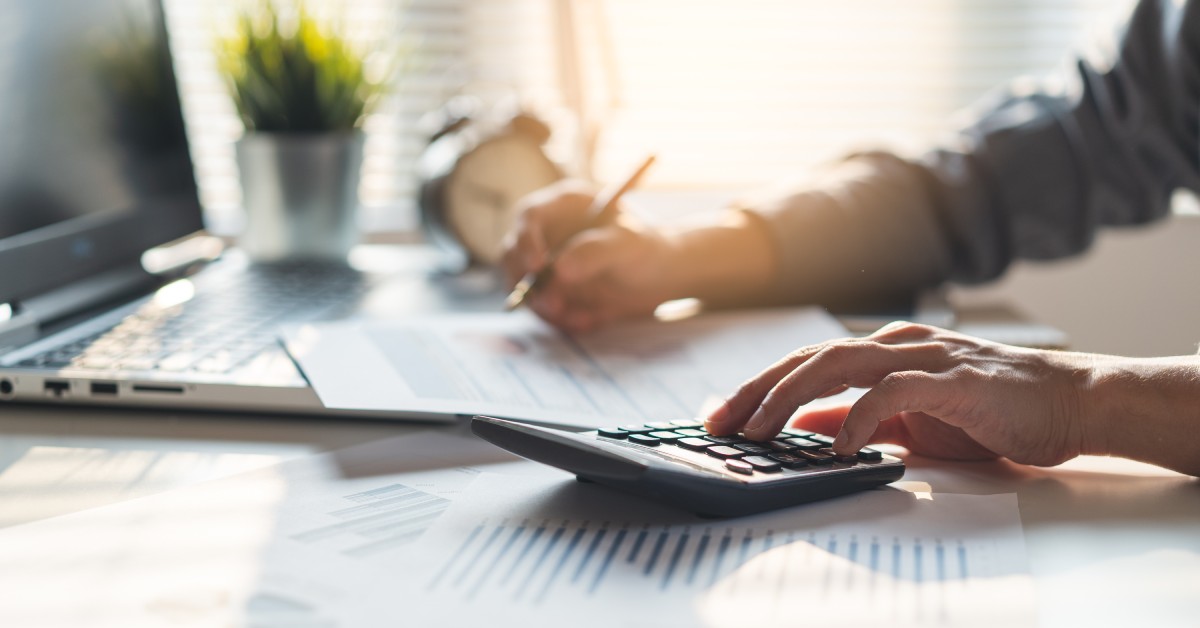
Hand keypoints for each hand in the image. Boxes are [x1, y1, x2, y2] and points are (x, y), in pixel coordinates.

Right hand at [501, 181, 680, 332]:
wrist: (659, 278)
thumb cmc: (646, 249)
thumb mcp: (628, 246)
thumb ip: (595, 252)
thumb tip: (559, 269)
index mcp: (563, 206)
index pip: (529, 216)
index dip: (527, 241)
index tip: (539, 269)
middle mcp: (547, 232)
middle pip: (513, 254)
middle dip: (529, 284)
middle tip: (555, 306)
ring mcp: (545, 262)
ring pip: (523, 286)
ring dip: (545, 308)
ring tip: (582, 319)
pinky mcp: (550, 289)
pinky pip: (540, 308)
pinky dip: (559, 320)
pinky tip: (588, 321)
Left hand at [704, 322, 1097, 466]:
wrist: (1069, 404)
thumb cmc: (990, 411)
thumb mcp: (910, 419)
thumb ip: (859, 416)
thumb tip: (806, 424)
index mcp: (884, 351)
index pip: (806, 362)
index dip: (759, 385)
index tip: (721, 415)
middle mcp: (897, 345)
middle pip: (810, 357)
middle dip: (757, 389)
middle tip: (719, 422)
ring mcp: (927, 358)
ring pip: (840, 363)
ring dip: (790, 396)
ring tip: (760, 430)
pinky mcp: (957, 381)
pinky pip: (895, 391)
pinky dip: (860, 415)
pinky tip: (838, 444)